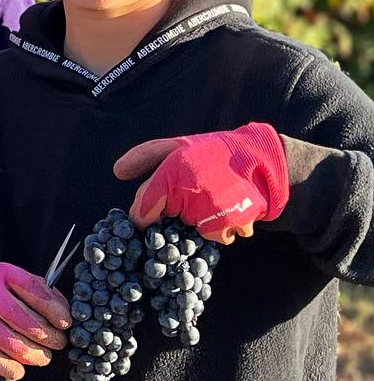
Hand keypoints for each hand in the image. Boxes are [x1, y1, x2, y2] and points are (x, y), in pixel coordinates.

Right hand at [0, 264, 69, 380]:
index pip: (29, 286)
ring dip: (27, 352)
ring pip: (0, 335)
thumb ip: (47, 299)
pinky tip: (20, 371)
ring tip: (44, 358)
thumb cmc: (10, 298)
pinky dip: (4, 366)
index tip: (65, 323)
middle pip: (13, 313)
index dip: (50, 306)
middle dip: (41, 333)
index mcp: (3, 273)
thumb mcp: (26, 290)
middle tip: (58, 343)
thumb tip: (65, 320)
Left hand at [114, 124, 288, 244]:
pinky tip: (227, 208)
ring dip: (198, 220)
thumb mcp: (176, 144)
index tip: (150, 213)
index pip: (142, 211)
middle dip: (176, 211)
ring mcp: (211, 214)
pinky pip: (214, 236)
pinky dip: (218, 228)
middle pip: (167, 221)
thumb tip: (117, 172)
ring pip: (191, 230)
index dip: (143, 214)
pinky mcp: (230, 228)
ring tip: (214, 197)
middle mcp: (190, 196)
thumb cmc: (215, 150)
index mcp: (172, 174)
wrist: (263, 160)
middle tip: (195, 192)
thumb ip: (144, 156)